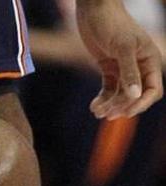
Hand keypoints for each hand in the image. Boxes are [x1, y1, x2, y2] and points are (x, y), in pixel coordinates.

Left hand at [76, 0, 163, 118]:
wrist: (94, 10)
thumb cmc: (112, 24)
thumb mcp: (122, 47)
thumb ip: (129, 71)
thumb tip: (134, 95)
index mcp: (150, 60)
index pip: (153, 89)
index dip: (142, 103)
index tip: (127, 113)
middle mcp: (139, 65)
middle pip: (136, 95)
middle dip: (123, 106)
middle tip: (107, 114)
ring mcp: (123, 67)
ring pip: (120, 94)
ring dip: (110, 105)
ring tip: (97, 111)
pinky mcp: (108, 67)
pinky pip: (109, 88)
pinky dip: (102, 99)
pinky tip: (94, 106)